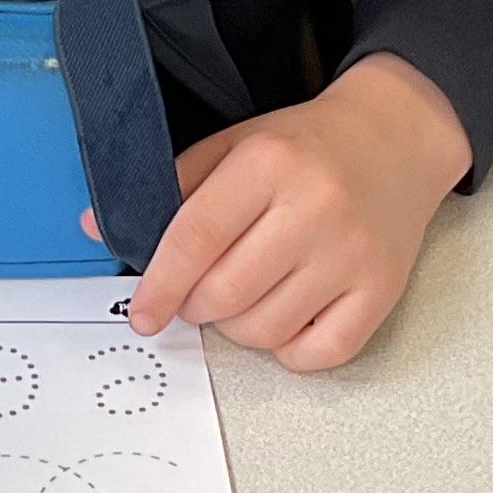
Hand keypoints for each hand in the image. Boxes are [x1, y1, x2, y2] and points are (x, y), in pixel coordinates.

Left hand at [127, 52, 471, 369]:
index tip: (143, 314)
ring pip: (265, 331)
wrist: (396, 138)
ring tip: (248, 295)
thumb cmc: (307, 149)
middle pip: (225, 294)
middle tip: (202, 292)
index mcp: (269, 164)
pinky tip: (288, 315)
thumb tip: (96, 226)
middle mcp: (315, 209)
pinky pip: (316, 354)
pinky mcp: (381, 290)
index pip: (195, 239)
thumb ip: (170, 186)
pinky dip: (289, 349)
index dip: (158, 285)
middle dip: (197, 306)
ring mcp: (352, 254)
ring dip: (239, 328)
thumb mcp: (234, 146)